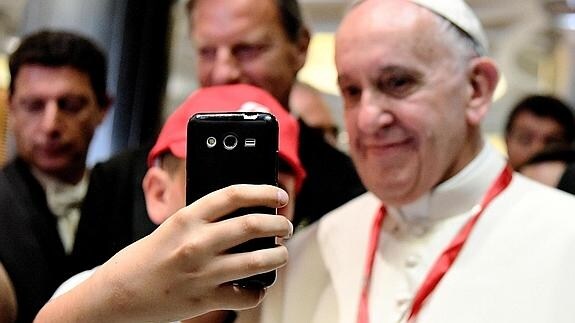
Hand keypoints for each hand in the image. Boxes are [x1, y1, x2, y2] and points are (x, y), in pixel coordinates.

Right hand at [35, 184, 291, 322]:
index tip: (279, 195)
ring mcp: (201, 273)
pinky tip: (258, 286)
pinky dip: (258, 291)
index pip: (233, 194)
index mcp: (186, 218)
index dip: (263, 191)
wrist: (115, 297)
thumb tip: (245, 214)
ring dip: (278, 256)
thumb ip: (203, 221)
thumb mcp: (170, 228)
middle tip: (285, 225)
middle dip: (278, 223)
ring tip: (281, 254)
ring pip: (257, 261)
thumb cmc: (144, 258)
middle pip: (252, 225)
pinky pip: (245, 296)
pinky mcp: (203, 300)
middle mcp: (195, 243)